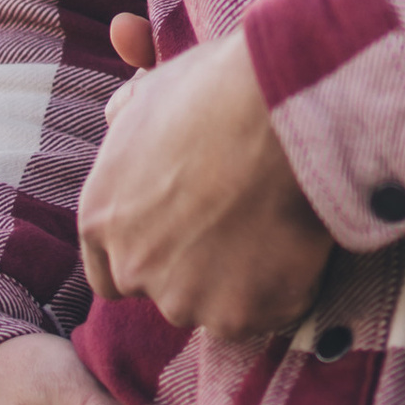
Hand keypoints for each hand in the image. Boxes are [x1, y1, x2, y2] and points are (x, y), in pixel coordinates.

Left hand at [78, 20, 332, 339]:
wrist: (277, 111)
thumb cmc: (216, 90)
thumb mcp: (152, 92)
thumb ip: (127, 118)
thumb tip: (120, 115)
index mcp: (101, 217)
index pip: (108, 274)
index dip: (149, 258)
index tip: (185, 240)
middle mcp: (132, 267)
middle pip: (164, 293)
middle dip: (196, 271)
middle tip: (242, 228)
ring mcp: (184, 298)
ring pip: (215, 307)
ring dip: (242, 282)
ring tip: (278, 230)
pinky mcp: (238, 314)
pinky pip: (267, 312)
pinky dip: (287, 288)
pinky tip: (303, 244)